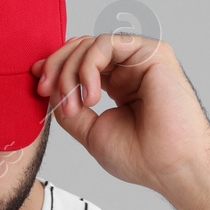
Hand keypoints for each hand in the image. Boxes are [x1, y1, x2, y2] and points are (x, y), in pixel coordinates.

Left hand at [31, 33, 209, 194]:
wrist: (170, 166)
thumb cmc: (140, 156)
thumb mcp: (90, 131)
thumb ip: (69, 106)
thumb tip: (50, 87)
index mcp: (117, 84)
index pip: (80, 62)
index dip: (55, 68)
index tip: (38, 86)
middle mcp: (129, 68)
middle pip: (81, 48)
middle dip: (57, 66)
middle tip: (45, 90)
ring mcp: (141, 59)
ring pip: (90, 44)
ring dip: (71, 71)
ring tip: (74, 104)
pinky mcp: (152, 52)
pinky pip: (106, 43)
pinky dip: (88, 66)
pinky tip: (91, 95)